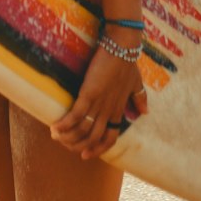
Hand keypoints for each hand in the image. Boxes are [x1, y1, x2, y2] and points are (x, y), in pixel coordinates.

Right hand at [50, 41, 148, 159]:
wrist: (121, 46)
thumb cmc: (127, 62)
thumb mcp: (136, 82)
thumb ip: (139, 98)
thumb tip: (145, 112)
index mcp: (118, 110)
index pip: (110, 138)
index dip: (98, 149)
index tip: (86, 154)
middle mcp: (108, 111)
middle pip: (93, 138)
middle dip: (78, 146)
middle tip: (66, 145)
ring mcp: (98, 104)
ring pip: (83, 131)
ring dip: (68, 137)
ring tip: (56, 136)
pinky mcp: (88, 94)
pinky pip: (75, 115)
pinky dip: (64, 124)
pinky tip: (54, 127)